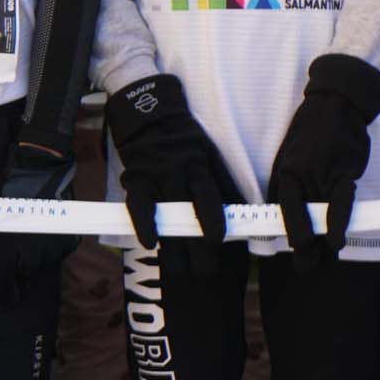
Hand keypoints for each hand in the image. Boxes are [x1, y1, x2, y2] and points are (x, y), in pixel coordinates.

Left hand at [0, 144, 77, 302]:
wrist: (40, 164)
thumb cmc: (10, 184)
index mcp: (10, 241)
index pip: (6, 276)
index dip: (5, 289)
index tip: (6, 296)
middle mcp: (34, 246)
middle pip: (26, 272)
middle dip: (20, 271)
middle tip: (16, 263)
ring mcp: (54, 243)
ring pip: (43, 262)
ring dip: (35, 258)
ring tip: (29, 241)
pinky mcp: (69, 237)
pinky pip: (58, 251)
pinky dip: (50, 248)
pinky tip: (43, 234)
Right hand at [105, 74, 239, 272]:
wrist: (146, 109)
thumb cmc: (182, 135)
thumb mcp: (209, 152)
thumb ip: (222, 181)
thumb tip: (244, 210)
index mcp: (200, 165)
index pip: (211, 198)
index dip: (215, 222)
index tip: (219, 242)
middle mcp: (179, 172)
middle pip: (190, 215)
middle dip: (198, 247)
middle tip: (205, 270)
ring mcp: (155, 175)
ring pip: (166, 216)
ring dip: (173, 247)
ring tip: (180, 269)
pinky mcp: (135, 177)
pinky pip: (138, 205)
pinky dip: (144, 225)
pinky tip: (149, 243)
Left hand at [268, 53, 379, 265]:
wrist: (335, 104)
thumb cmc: (312, 133)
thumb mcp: (290, 156)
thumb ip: (288, 183)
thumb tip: (282, 209)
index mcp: (283, 173)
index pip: (280, 208)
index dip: (285, 231)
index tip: (289, 250)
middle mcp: (299, 176)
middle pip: (300, 218)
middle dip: (303, 247)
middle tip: (304, 269)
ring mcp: (320, 175)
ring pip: (320, 216)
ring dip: (322, 243)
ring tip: (322, 263)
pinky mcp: (343, 172)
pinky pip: (340, 202)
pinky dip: (338, 223)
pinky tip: (336, 242)